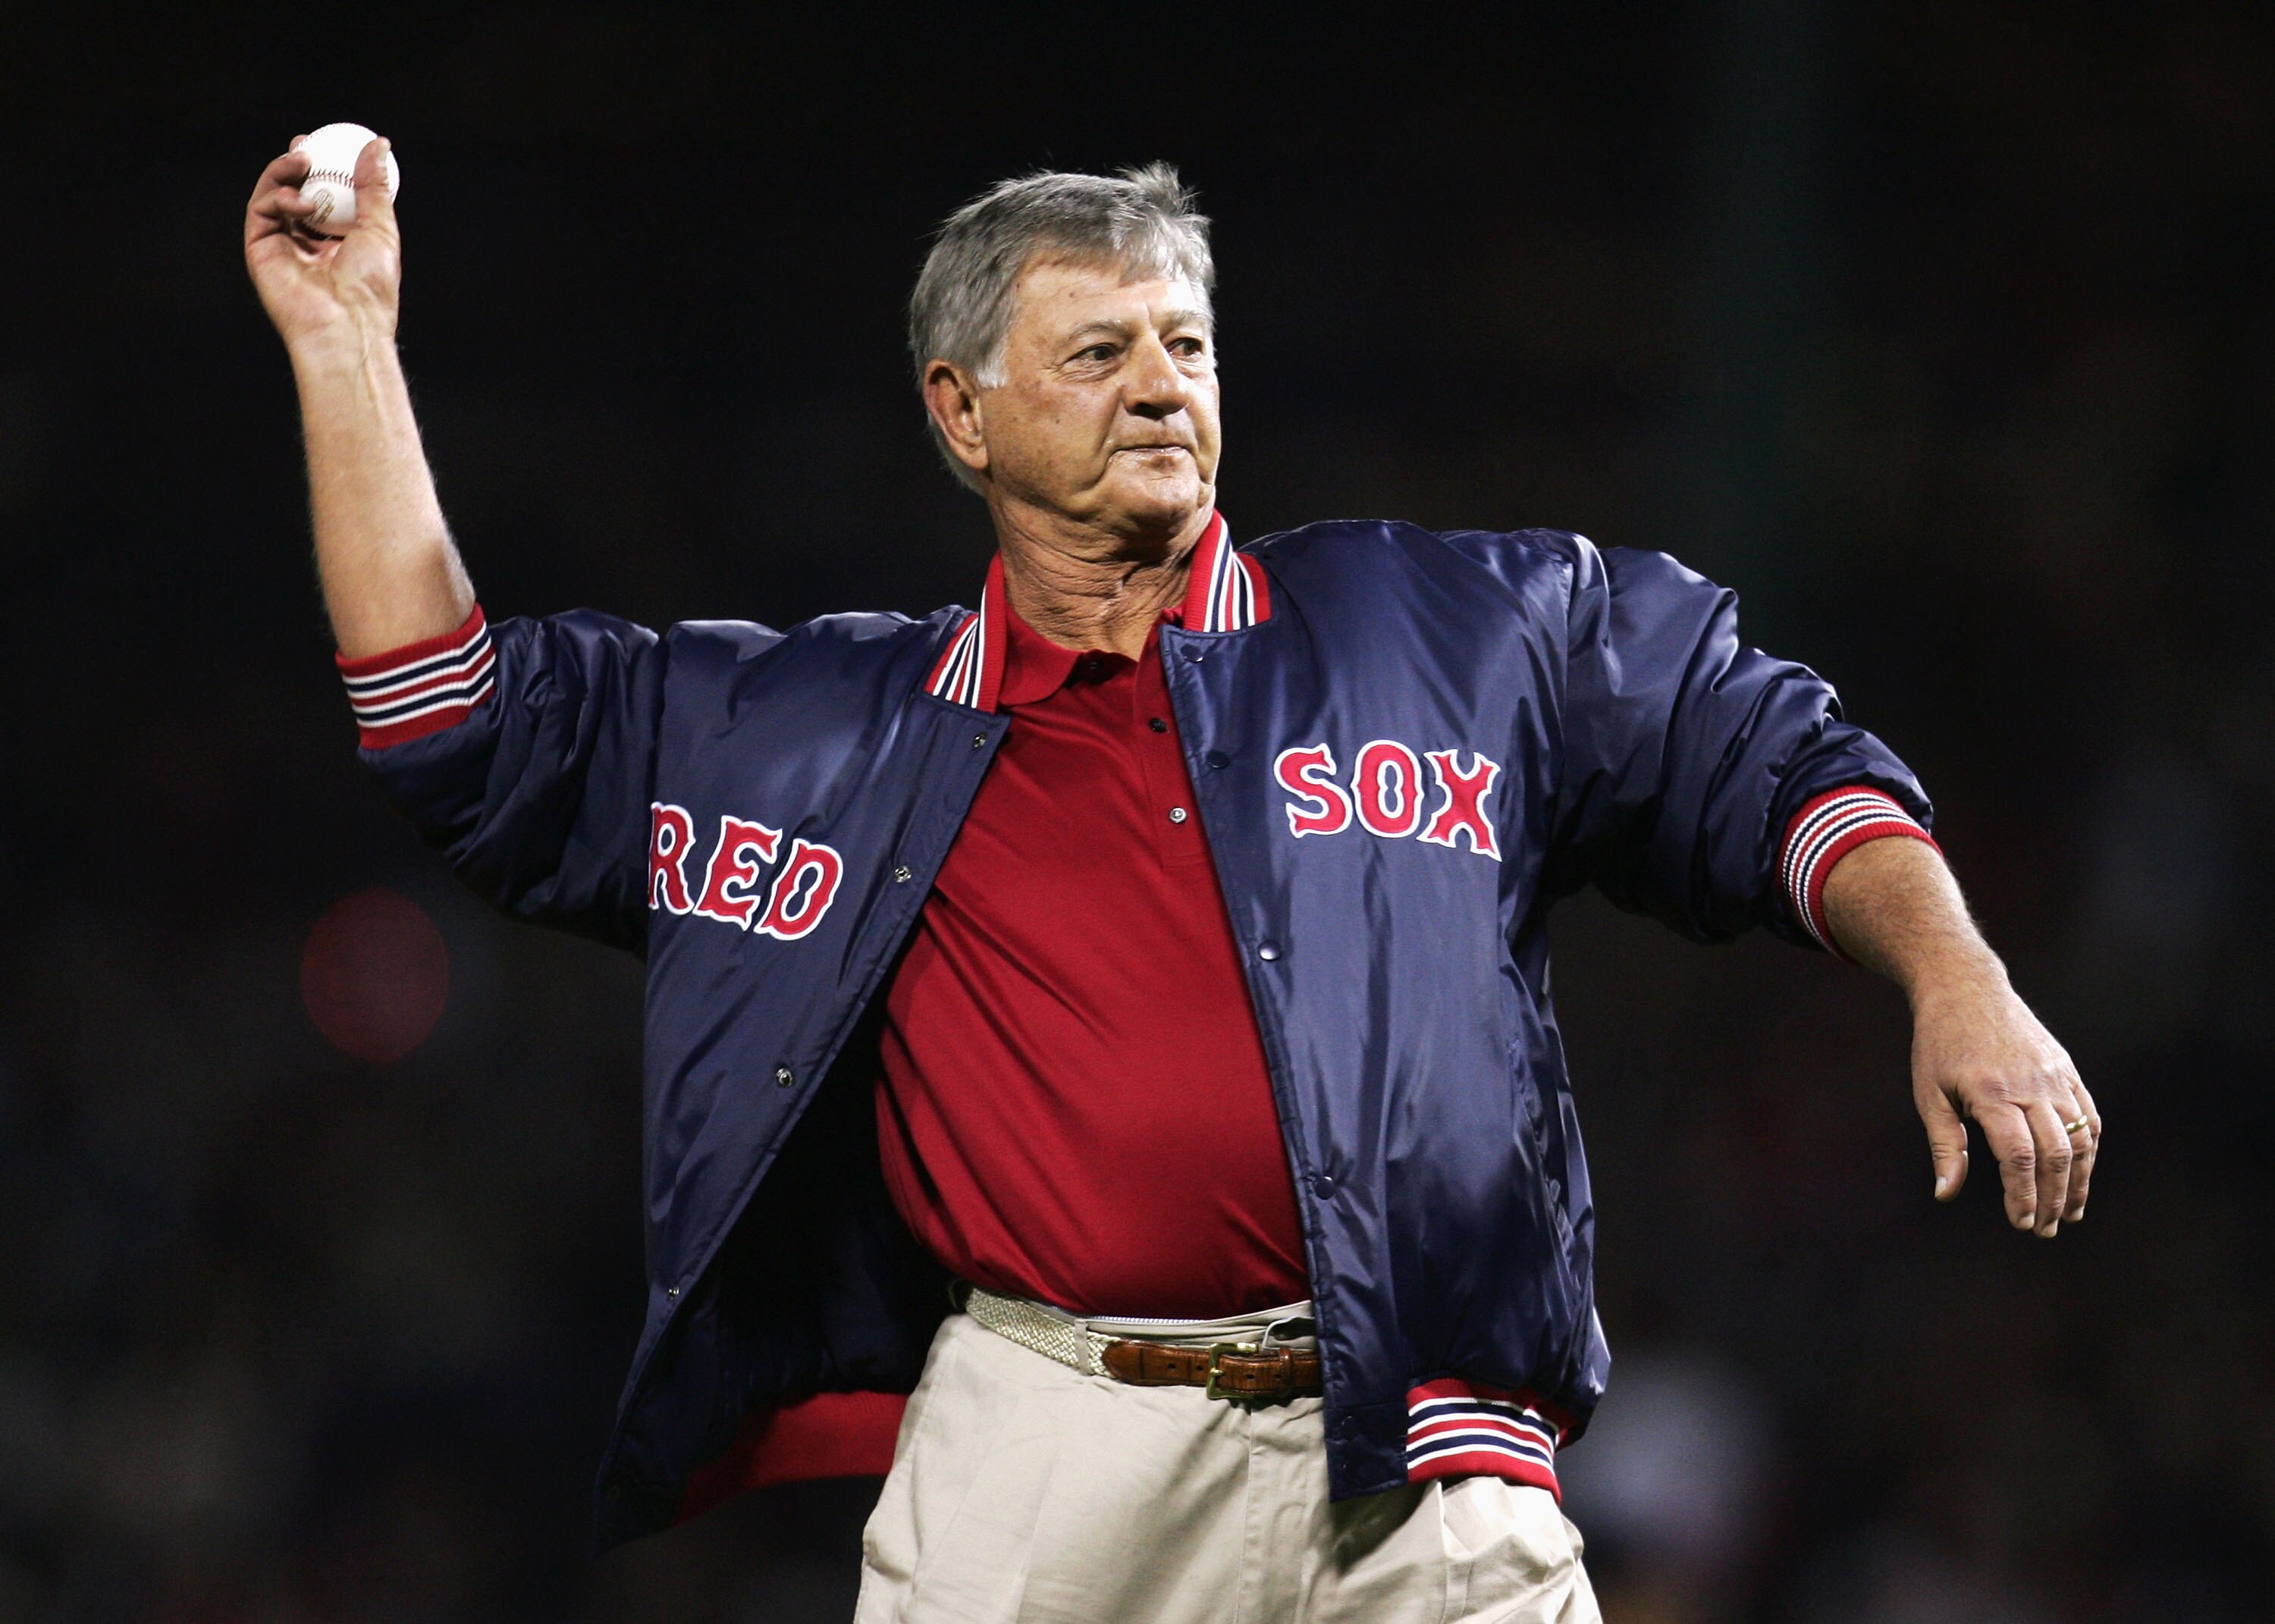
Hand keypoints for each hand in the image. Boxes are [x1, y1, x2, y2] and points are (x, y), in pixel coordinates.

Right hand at [244, 134, 401, 352]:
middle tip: (305, 144)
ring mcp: (283, 246)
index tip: (329, 144)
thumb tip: (378, 144)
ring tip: (304, 160)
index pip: (328, 196)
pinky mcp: (261, 250)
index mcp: (340, 241)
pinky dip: (279, 197)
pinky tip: (301, 202)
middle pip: (297, 192)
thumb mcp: (381, 228)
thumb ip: (374, 187)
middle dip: (297, 164)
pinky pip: (262, 210)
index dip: (326, 169)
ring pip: (274, 196)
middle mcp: (309, 243)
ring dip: (286, 173)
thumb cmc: (370, 287)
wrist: (346, 324)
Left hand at [1911, 969, 2098, 1235]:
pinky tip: (2079, 1175)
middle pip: (2055, 1154)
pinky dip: (2089, 1150)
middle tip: (2042, 1228)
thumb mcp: (1929, 1093)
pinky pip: (2088, 1117)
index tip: (2020, 1221)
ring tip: (2067, 1213)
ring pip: (2080, 1139)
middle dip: (2051, 1198)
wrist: (1967, 989)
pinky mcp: (2067, 1070)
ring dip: (2077, 1181)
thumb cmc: (1939, 1044)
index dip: (2023, 1194)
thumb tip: (1945, 1194)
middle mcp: (2031, 1086)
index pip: (2019, 1157)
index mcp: (1992, 1093)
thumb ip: (1944, 1145)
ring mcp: (2055, 1077)